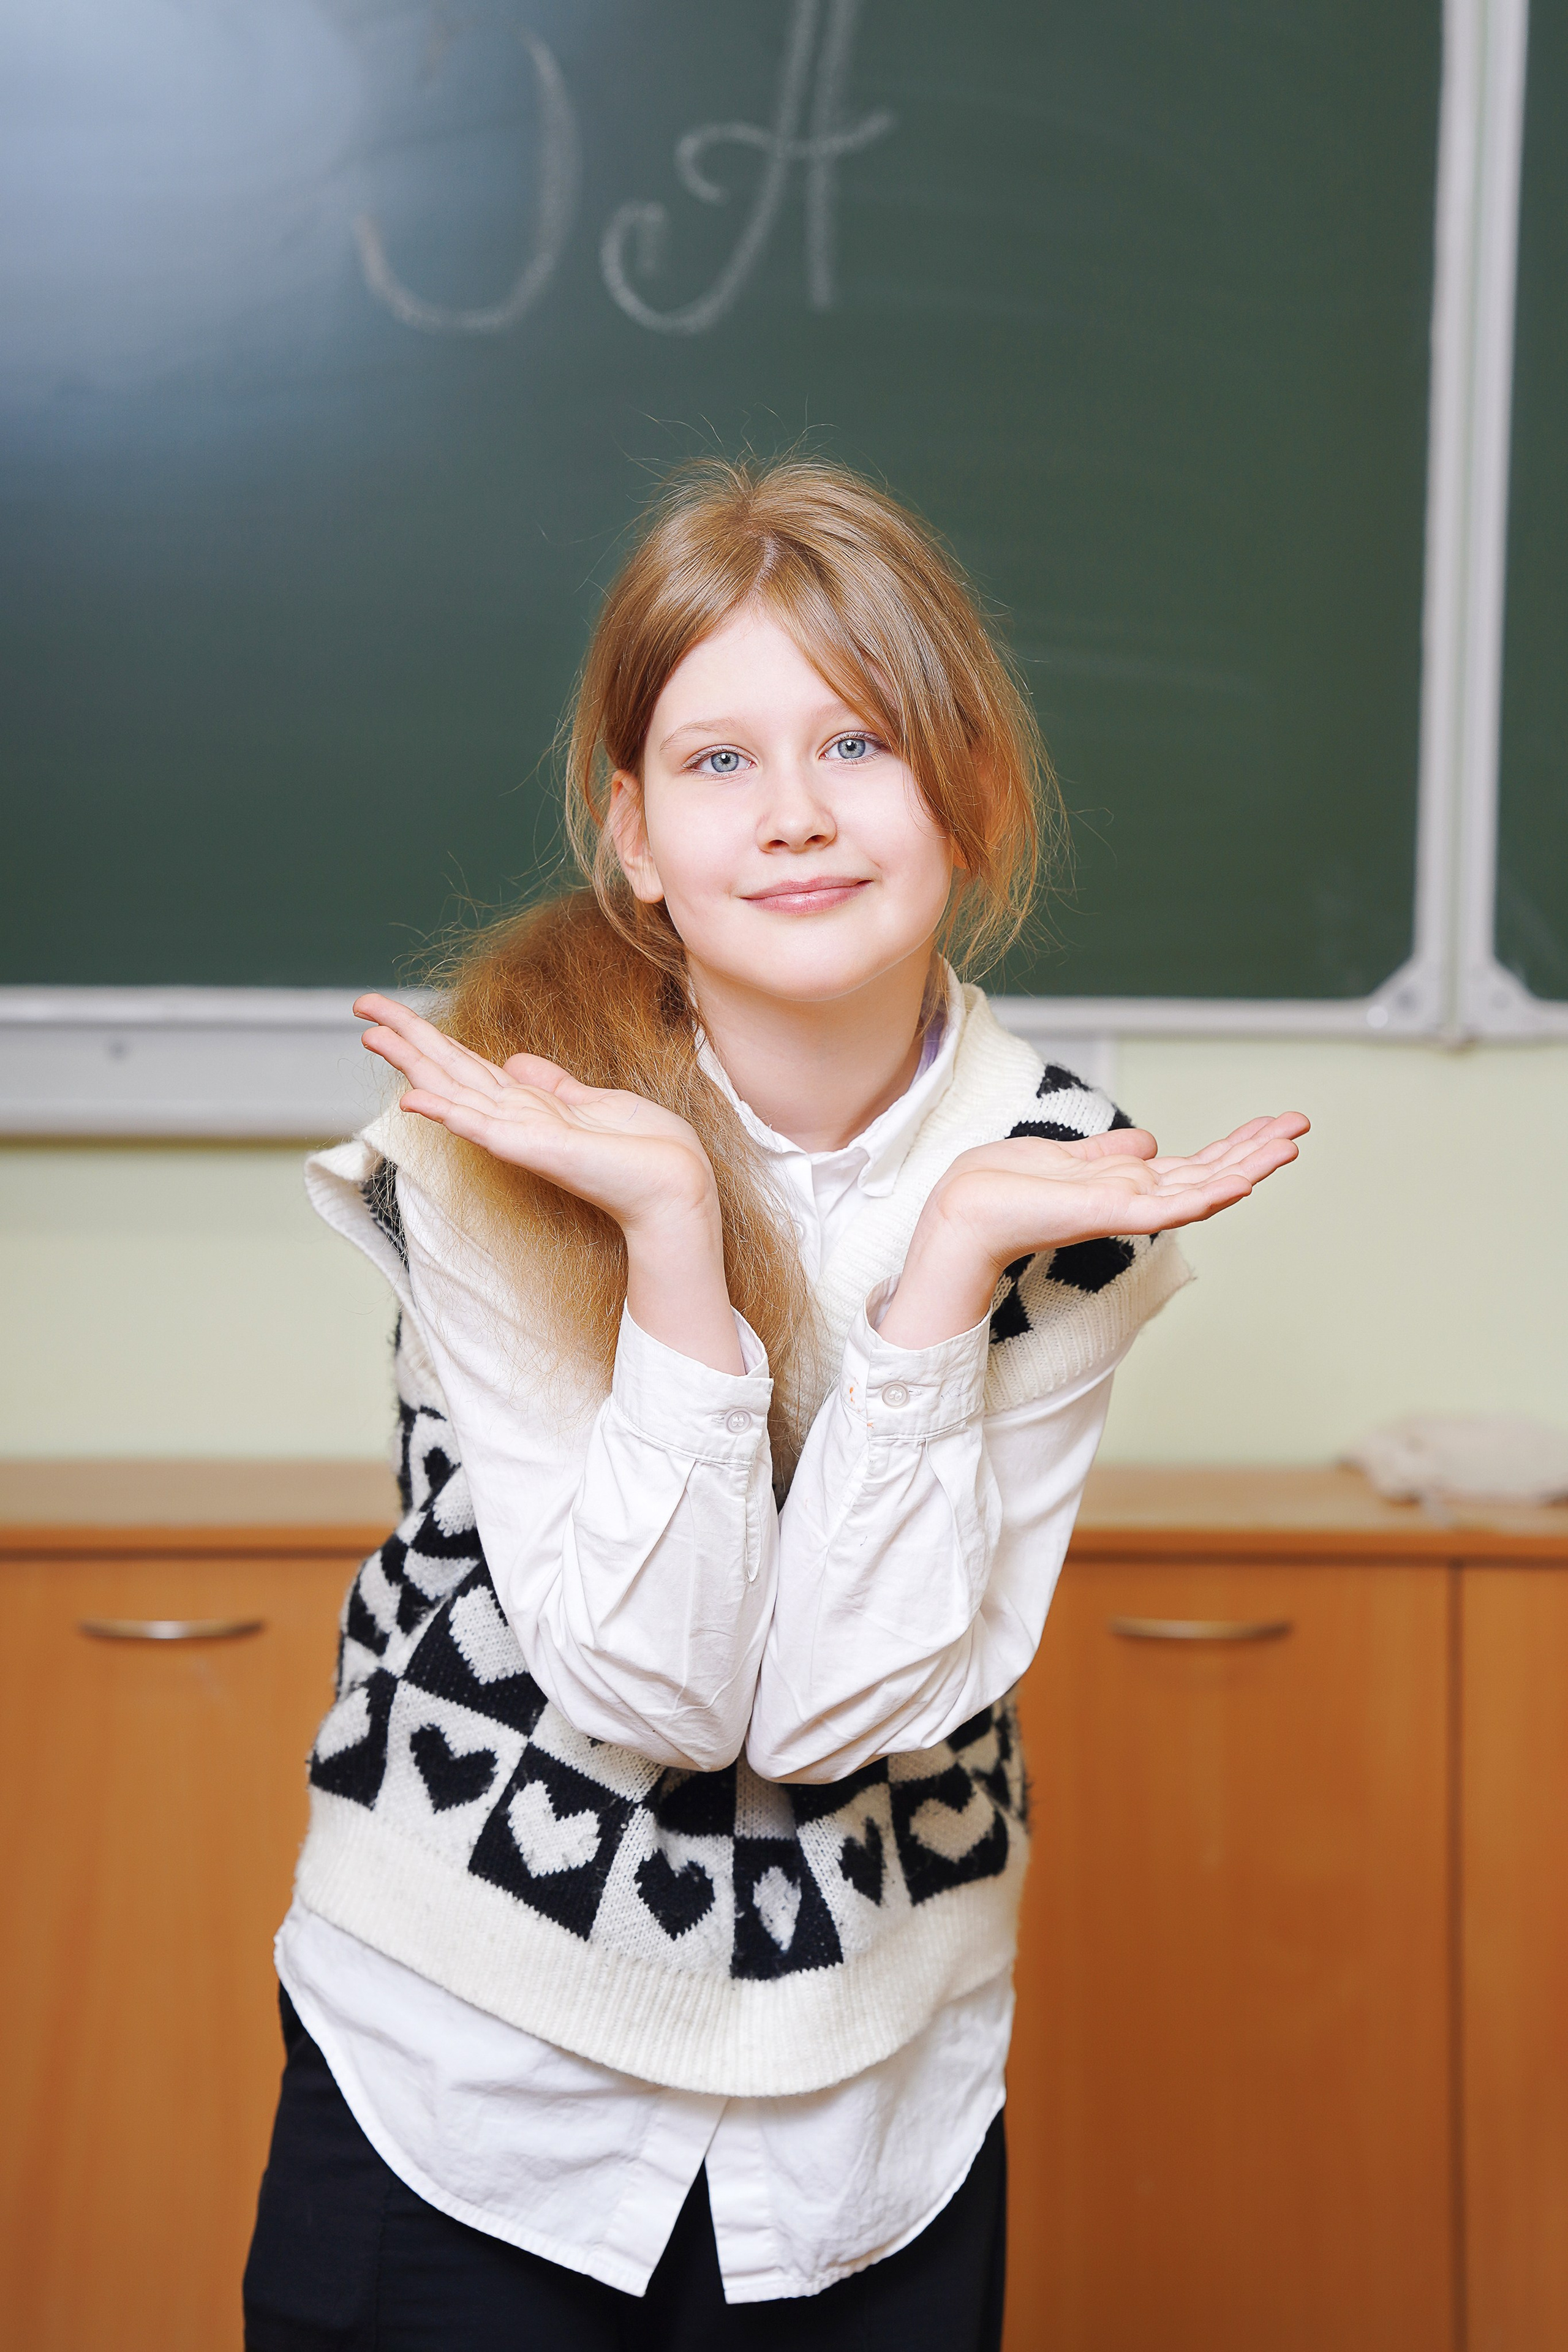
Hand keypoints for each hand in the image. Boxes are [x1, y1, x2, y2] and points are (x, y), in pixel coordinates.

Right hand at [355, 995, 718, 1234]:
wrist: (675, 1186)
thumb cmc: (646, 1151)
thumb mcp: (595, 1102)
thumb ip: (552, 1085)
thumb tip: (515, 1060)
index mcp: (528, 1105)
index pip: (465, 1064)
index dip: (427, 1037)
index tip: (389, 1013)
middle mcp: (515, 1119)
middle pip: (447, 1070)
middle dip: (405, 1038)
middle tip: (360, 1008)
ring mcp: (520, 1136)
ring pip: (453, 1092)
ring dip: (412, 1065)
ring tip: (371, 1036)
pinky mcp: (534, 1150)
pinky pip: (483, 1127)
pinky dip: (448, 1113)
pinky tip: (413, 1098)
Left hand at [879, 1112, 1308, 1349]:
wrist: (964, 1210)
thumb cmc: (1004, 1187)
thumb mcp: (1067, 1158)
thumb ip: (1110, 1154)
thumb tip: (1147, 1141)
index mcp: (1127, 1185)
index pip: (1195, 1165)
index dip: (1235, 1146)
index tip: (1274, 1124)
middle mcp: (1135, 1200)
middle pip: (1210, 1175)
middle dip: (1256, 1152)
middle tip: (1301, 1127)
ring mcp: (1126, 1210)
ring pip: (1201, 1191)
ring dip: (1246, 1168)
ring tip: (1288, 1149)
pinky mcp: (1109, 1215)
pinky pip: (1167, 1208)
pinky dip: (1205, 1195)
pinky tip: (1238, 1182)